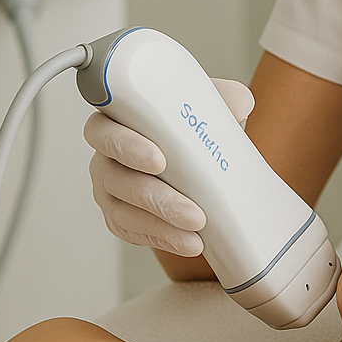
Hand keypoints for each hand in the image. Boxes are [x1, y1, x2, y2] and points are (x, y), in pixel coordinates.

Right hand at [83, 77, 254, 256]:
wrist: (199, 158)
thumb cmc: (189, 128)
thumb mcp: (204, 106)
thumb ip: (220, 98)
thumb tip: (239, 102)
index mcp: (116, 122)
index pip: (103, 131)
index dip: (125, 145)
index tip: (159, 160)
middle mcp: (106, 157)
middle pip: (116, 178)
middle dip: (153, 194)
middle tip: (189, 207)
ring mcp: (110, 191)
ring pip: (126, 211)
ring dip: (164, 221)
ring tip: (198, 226)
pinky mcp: (121, 219)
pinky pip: (137, 232)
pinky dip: (165, 238)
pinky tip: (191, 242)